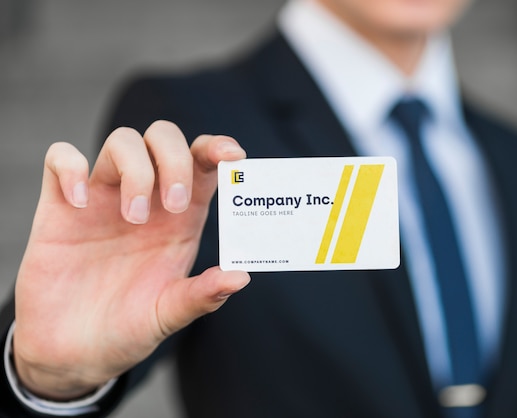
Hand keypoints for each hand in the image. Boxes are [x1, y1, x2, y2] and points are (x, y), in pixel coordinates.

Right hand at [12, 121, 249, 399]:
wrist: (72, 352)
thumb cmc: (127, 327)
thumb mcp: (168, 315)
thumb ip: (202, 296)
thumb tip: (240, 277)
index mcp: (181, 218)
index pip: (203, 163)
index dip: (218, 148)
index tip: (233, 155)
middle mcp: (147, 198)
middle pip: (165, 138)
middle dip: (176, 160)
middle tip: (174, 206)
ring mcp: (104, 197)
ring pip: (123, 140)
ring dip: (135, 170)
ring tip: (132, 218)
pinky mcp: (61, 205)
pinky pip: (61, 158)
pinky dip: (71, 167)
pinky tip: (79, 202)